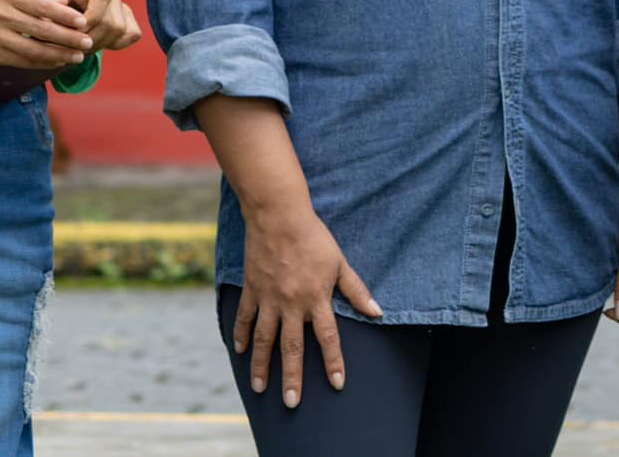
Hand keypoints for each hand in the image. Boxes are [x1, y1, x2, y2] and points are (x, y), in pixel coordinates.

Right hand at [0, 0, 94, 67]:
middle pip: (41, 30)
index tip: (83, 22)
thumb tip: (65, 1)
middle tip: (88, 43)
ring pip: (33, 49)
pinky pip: (22, 61)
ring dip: (58, 55)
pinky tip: (56, 62)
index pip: (42, 6)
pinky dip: (42, 63)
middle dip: (67, 38)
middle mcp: (0, 16)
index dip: (64, 16)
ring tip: (77, 56)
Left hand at [52, 0, 142, 52]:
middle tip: (73, 49)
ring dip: (101, 44)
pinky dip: (118, 44)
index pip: (100, 4)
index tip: (70, 36)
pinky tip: (99, 45)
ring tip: (83, 49)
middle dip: (92, 40)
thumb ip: (52, 13)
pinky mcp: (128, 19)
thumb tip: (56, 22)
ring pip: (121, 31)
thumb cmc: (53, 8)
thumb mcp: (46, 8)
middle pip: (111, 23)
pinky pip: (132, 34)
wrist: (65, 6)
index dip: (87, 25)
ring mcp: (122, 7)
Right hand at [234, 206, 380, 408]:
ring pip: (265, 339)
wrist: (279, 215)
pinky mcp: (252, 289)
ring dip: (262, 366)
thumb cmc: (314, 237)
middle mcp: (292, 304)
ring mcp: (269, 298)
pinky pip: (246, 317)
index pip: (328, 338)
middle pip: (293, 348)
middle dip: (293, 378)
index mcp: (316, 298)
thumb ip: (356, 290)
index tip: (337, 384)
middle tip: (292, 403)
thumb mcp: (340, 262)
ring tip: (261, 388)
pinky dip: (241, 335)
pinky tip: (240, 352)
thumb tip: (377, 312)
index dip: (334, 362)